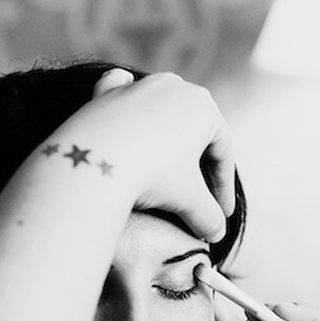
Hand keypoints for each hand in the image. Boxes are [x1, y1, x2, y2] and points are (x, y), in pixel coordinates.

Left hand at [38, 68, 235, 243]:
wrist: (95, 161)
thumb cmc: (150, 175)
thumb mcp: (188, 200)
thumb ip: (209, 217)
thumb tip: (217, 234)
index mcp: (204, 106)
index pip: (222, 154)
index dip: (224, 188)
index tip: (221, 214)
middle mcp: (174, 86)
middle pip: (194, 133)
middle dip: (198, 165)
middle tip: (200, 196)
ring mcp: (139, 86)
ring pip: (161, 112)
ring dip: (168, 139)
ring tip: (169, 166)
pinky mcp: (107, 92)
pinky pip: (123, 91)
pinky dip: (129, 102)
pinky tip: (130, 110)